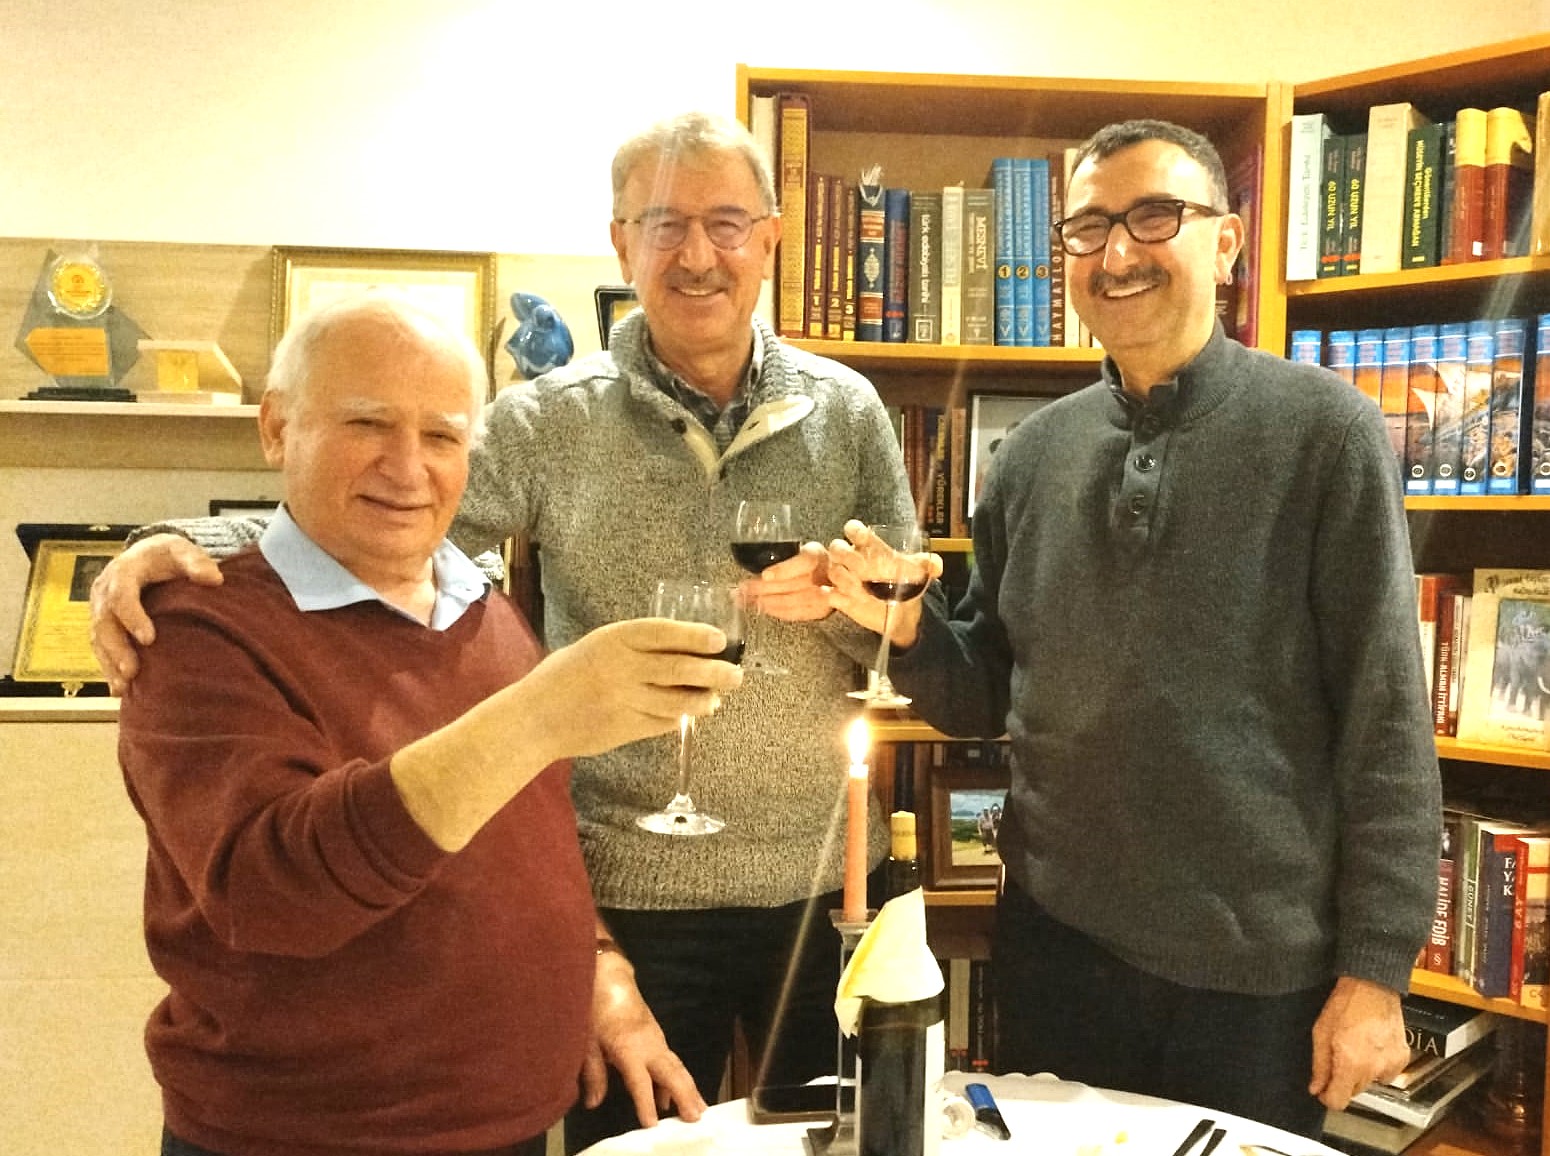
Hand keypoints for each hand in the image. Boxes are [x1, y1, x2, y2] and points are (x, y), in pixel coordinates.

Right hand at [89, 533, 223, 693]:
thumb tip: (215, 579)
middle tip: (132, 671)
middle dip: (117, 648)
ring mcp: (100, 608)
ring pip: (98, 638)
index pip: (121, 594)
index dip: (132, 617)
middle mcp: (105, 590)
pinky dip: (108, 667)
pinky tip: (119, 689)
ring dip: (109, 663)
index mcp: (123, 571)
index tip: (149, 638)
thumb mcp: (182, 550)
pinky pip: (100, 647)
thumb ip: (197, 562)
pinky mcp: (103, 624)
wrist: (148, 554)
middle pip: (104, 622)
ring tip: (124, 686)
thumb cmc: (168, 555)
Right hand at [520, 617, 744, 764]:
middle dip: (714, 672)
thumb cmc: (564, 676)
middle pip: (680, 669)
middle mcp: (622, 668)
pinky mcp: (625, 728)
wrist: (535, 718)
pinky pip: (662, 722)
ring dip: (703, 700)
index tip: (719, 640)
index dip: (695, 636)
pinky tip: (688, 714)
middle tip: (735, 674)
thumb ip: (632, 648)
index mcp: (614, 640)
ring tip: (716, 699)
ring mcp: (625, 701)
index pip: (664, 634)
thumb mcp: (595, 647)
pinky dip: (679, 718)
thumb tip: (680, 649)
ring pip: (677, 700)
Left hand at [579, 949, 704, 1127]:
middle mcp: (649, 1046)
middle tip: (697, 1117)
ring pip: (676, 1067)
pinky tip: (669, 1097)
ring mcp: (656, 1040)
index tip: (652, 1124)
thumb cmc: (595, 1008)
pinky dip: (675, 1079)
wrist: (609, 978)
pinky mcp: (656, 1037)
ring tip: (700, 1109)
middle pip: (672, 1073)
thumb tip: (593, 1103)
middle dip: (685, 1096)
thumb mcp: (586, 1042)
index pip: (640, 1082)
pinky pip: (670, 1061)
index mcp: (629, 1049)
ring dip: (688, 1088)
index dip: (646, 1103)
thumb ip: (593, 1073)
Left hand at [743, 541, 831, 622]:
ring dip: (768, 603)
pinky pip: (796, 614)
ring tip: (748, 601)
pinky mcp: (821, 610)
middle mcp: (824, 575)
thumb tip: (751, 568)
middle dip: (765, 589)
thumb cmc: (808, 561)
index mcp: (817, 555)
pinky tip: (763, 609)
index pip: (804, 562)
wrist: (834, 574)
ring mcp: (825, 596)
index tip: (765, 575)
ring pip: (794, 601)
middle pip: (794, 585)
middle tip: (743, 590)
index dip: (784, 570)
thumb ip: (781, 558)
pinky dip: (777, 612)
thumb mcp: (797, 550)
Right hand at [824, 519, 941, 645]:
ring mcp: (845, 577)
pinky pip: (828, 593)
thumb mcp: (919, 573)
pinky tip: (844, 600)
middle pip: (837, 548)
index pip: (856, 531)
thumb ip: (927, 565)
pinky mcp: (840, 597)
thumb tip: (936, 566)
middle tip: (861, 568)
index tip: (861, 536)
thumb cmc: (907, 584)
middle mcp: (854, 559)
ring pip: (832, 570)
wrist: (902, 613)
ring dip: (843, 579)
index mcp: (871, 548)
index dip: (854, 530)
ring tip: (859, 591)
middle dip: (845, 555)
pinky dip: (832, 596)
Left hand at [1308, 975, 1409, 1109]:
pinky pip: (1386, 1073)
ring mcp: (1391, 1065)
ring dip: (1361, 1073)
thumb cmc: (1344, 1005)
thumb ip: (1319, 1065)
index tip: (1322, 1089)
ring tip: (1355, 1048)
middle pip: (1354, 1092)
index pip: (1339, 1101)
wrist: (1372, 986)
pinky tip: (1371, 1047)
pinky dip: (1378, 1066)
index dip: (1327, 1097)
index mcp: (1350, 1064)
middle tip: (1337, 1058)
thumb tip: (1316, 1089)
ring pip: (1370, 1083)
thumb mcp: (1321, 1033)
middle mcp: (1373, 1069)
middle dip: (1343, 1081)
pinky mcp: (1402, 1058)